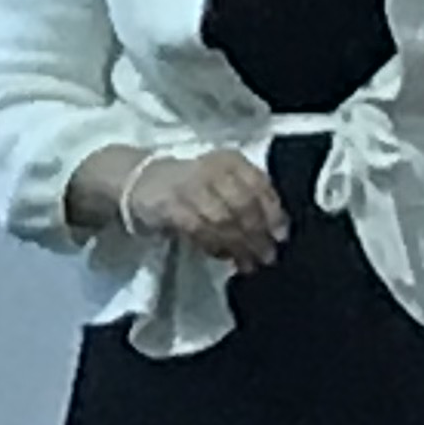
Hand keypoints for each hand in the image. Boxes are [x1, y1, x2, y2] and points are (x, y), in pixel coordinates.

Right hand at [124, 149, 286, 271]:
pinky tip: (224, 257)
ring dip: (239, 246)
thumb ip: (249, 200)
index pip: (260, 185)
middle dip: (258, 234)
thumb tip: (277, 232)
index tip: (282, 236)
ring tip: (249, 264)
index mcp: (230, 160)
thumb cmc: (193, 186)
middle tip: (267, 257)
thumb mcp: (223, 184)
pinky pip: (199, 230)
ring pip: (223, 220)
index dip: (274, 213)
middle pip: (243, 205)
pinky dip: (215, 245)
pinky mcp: (171, 205)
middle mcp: (212, 169)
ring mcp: (190, 186)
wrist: (141, 180)